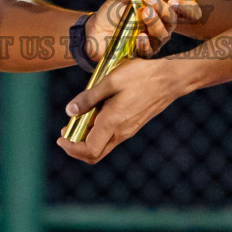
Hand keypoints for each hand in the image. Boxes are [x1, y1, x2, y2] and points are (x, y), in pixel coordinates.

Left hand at [56, 57, 189, 163]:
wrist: (170, 79)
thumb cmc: (142, 76)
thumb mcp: (111, 81)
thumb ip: (89, 97)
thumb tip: (69, 111)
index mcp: (113, 122)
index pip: (88, 150)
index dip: (71, 148)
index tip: (60, 137)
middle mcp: (121, 132)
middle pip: (94, 155)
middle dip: (75, 148)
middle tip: (65, 133)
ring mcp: (128, 131)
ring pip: (102, 147)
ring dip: (86, 140)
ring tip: (77, 121)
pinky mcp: (133, 126)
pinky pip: (111, 138)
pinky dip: (97, 133)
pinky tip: (95, 114)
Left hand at [85, 0, 201, 60]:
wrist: (95, 32)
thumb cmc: (112, 14)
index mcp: (159, 11)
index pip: (179, 9)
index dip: (184, 7)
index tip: (174, 0)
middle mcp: (160, 27)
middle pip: (171, 20)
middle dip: (162, 10)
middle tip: (149, 0)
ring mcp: (152, 41)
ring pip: (161, 35)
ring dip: (154, 23)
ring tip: (144, 13)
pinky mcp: (141, 54)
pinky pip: (148, 51)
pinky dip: (145, 44)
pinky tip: (140, 36)